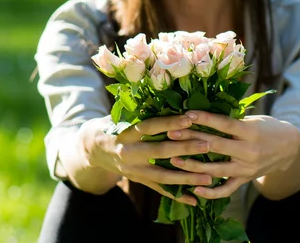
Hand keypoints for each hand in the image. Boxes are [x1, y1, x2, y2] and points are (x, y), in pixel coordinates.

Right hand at [90, 115, 213, 205]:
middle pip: (160, 152)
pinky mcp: (138, 180)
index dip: (170, 123)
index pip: (150, 127)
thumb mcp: (121, 115)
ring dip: (187, 178)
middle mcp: (129, 153)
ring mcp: (134, 170)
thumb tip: (172, 98)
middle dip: (185, 149)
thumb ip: (142, 111)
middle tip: (207, 145)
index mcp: (125, 133)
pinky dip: (177, 196)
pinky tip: (195, 200)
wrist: (91, 148)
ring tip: (208, 178)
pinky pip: (159, 189)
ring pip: (163, 176)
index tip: (190, 118)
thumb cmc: (114, 125)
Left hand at [166, 111, 299, 199]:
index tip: (186, 114)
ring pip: (216, 169)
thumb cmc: (267, 128)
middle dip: (191, 140)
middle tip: (171, 134)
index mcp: (250, 131)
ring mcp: (246, 168)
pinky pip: (226, 189)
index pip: (224, 124)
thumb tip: (204, 113)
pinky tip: (194, 189)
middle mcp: (248, 151)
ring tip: (174, 160)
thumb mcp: (253, 119)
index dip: (204, 119)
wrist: (290, 148)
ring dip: (193, 165)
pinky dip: (210, 192)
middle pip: (215, 146)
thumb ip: (232, 120)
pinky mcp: (245, 179)